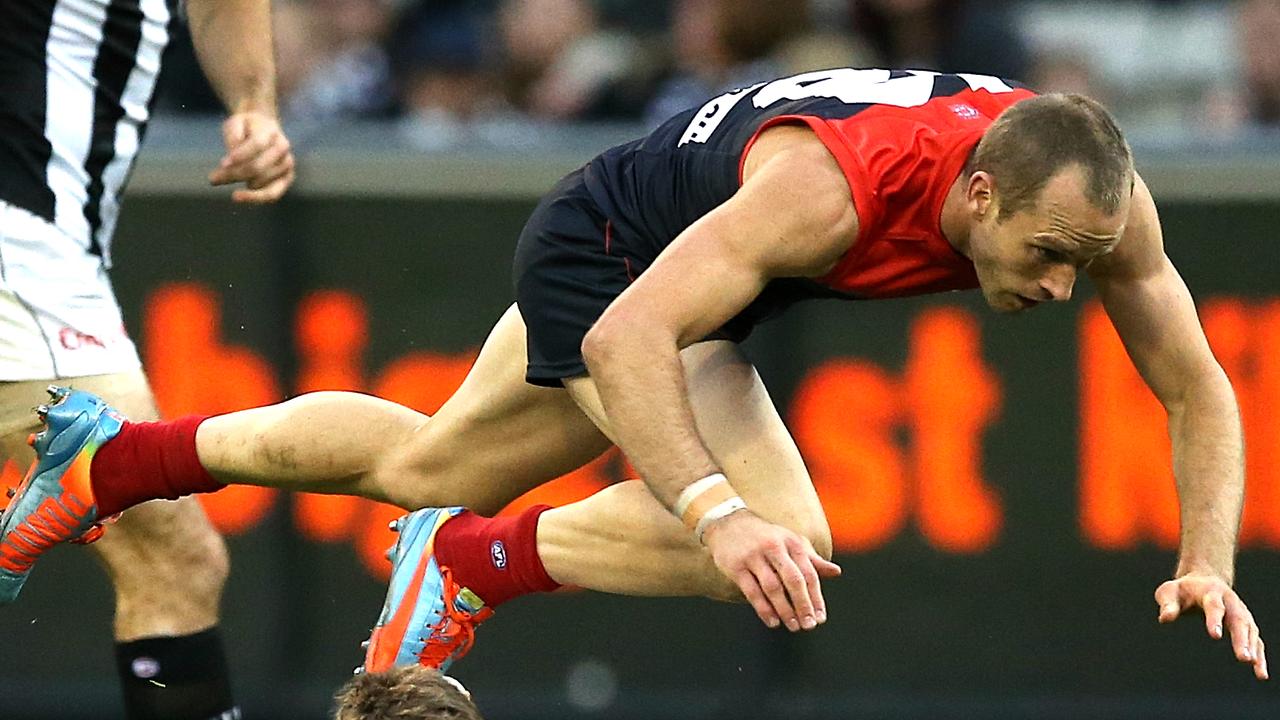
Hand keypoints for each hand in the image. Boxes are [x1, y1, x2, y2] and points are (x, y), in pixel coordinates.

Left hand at [208, 111, 294, 203]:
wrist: (266, 128)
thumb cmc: (246, 127)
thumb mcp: (234, 123)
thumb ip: (233, 138)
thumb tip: (229, 163)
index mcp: (270, 131)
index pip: (257, 144)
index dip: (240, 155)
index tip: (222, 164)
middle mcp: (282, 148)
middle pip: (257, 167)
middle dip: (234, 174)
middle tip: (213, 179)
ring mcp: (287, 164)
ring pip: (260, 181)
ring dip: (240, 183)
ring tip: (224, 178)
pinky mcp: (287, 178)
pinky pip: (272, 194)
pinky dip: (255, 197)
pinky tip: (240, 196)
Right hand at [702, 509, 841, 631]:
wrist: (729, 523)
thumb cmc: (767, 537)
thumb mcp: (791, 542)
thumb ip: (812, 559)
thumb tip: (836, 572)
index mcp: (791, 543)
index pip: (809, 573)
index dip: (816, 597)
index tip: (820, 617)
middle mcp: (774, 547)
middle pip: (793, 580)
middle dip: (803, 605)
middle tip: (809, 625)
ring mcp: (754, 556)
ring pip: (772, 587)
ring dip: (785, 610)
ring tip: (793, 626)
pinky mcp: (736, 566)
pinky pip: (752, 591)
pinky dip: (763, 608)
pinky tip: (772, 621)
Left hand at [1155, 573, 1267, 679]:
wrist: (1204, 580)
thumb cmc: (1182, 590)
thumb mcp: (1169, 592)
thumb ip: (1168, 604)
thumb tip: (1165, 619)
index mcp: (1211, 592)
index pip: (1214, 606)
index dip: (1214, 620)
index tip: (1215, 636)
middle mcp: (1231, 602)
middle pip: (1238, 620)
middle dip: (1241, 639)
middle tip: (1243, 658)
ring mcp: (1241, 613)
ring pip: (1250, 631)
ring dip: (1253, 648)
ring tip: (1253, 665)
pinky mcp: (1246, 625)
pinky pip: (1256, 640)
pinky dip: (1259, 655)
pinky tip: (1260, 673)